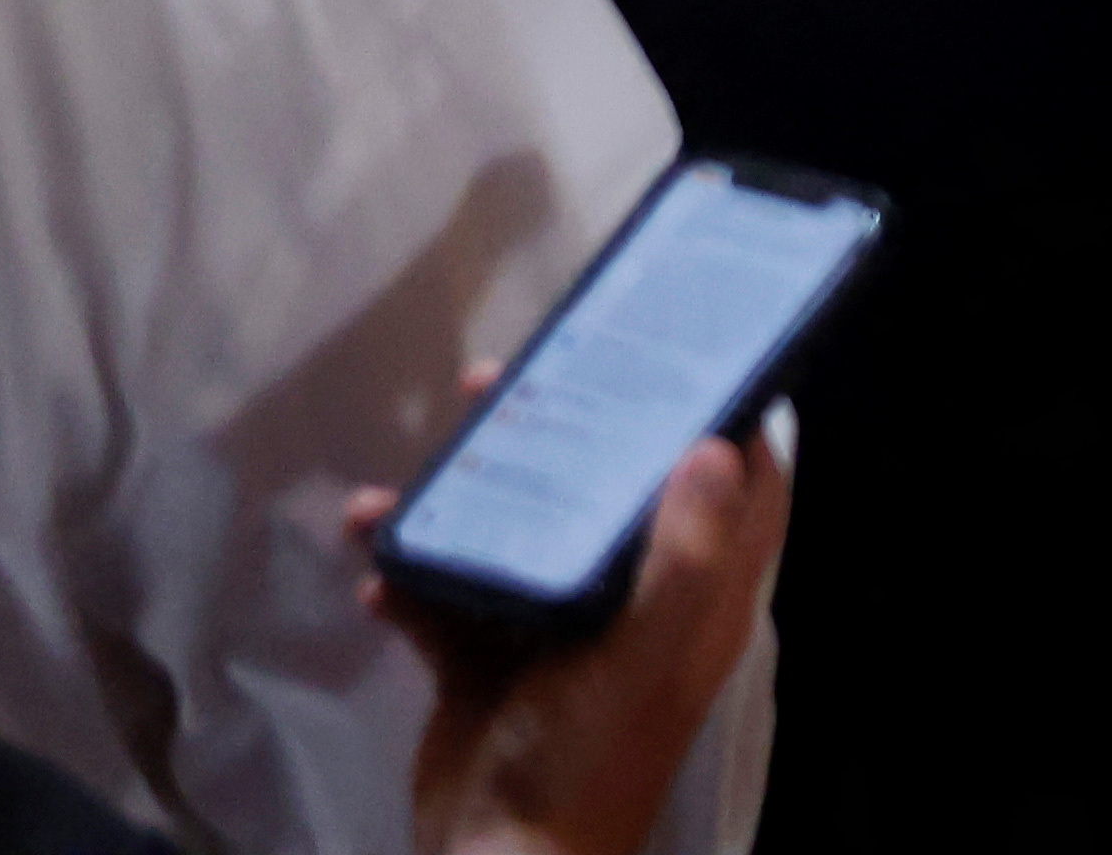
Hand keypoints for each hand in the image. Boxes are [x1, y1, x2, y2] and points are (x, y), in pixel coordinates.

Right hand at [377, 407, 782, 854]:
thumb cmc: (588, 757)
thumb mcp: (646, 655)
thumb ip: (683, 558)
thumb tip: (720, 447)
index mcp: (694, 601)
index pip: (738, 494)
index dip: (722, 421)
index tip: (679, 353)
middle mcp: (631, 605)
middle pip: (609, 492)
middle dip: (564, 431)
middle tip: (507, 377)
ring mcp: (552, 633)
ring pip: (517, 535)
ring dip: (465, 497)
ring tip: (416, 468)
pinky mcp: (484, 663)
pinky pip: (445, 600)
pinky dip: (407, 579)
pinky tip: (374, 567)